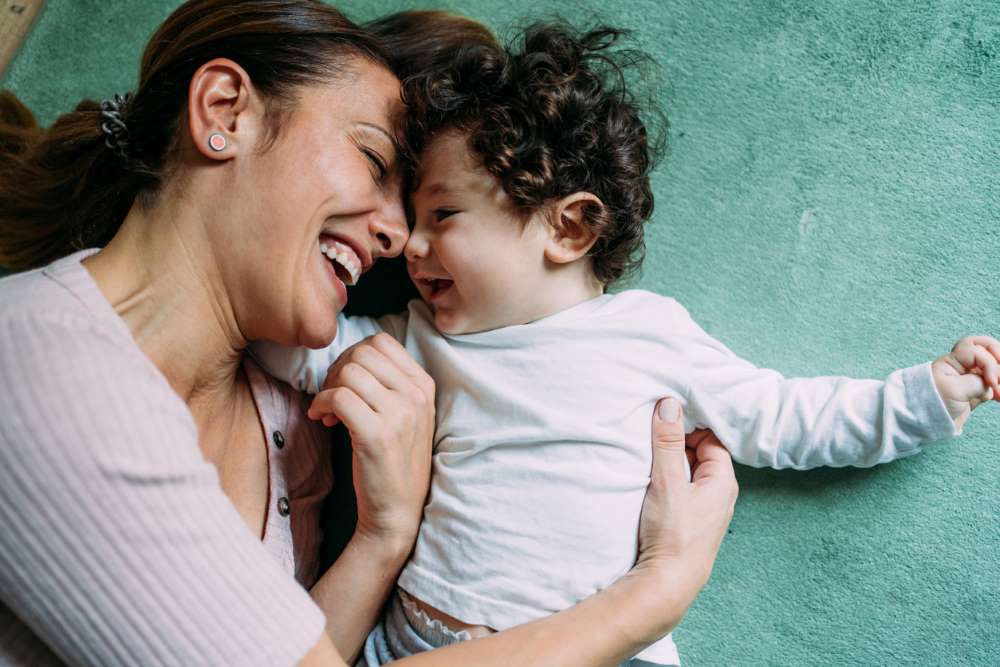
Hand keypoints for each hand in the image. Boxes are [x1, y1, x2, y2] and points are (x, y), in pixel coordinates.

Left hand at [307, 333, 434, 551]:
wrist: (396, 512)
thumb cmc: (393, 462)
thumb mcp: (406, 416)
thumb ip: (389, 384)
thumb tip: (351, 358)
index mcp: (424, 386)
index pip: (382, 342)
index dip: (353, 356)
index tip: (346, 382)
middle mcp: (416, 396)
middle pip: (362, 353)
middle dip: (337, 369)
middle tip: (332, 396)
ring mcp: (399, 414)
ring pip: (348, 372)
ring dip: (327, 388)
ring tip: (327, 412)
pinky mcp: (377, 435)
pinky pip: (338, 397)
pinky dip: (321, 404)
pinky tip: (322, 420)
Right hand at [630, 398, 737, 631]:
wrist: (667, 584)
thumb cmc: (673, 534)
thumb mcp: (668, 481)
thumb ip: (668, 442)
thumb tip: (670, 404)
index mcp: (723, 481)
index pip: (712, 439)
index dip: (690, 425)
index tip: (666, 418)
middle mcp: (719, 495)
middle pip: (700, 454)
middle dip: (678, 442)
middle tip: (652, 433)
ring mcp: (704, 510)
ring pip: (689, 473)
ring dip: (670, 462)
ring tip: (647, 454)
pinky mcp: (689, 523)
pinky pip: (681, 490)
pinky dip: (667, 480)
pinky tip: (649, 481)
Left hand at [932, 335, 999, 428]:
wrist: (926, 422)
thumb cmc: (933, 402)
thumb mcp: (954, 390)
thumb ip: (976, 383)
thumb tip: (991, 385)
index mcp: (952, 361)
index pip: (976, 350)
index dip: (989, 364)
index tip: (990, 382)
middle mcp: (962, 366)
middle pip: (985, 350)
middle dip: (998, 360)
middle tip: (999, 378)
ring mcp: (970, 378)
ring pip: (992, 369)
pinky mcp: (976, 392)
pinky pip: (993, 385)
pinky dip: (999, 389)